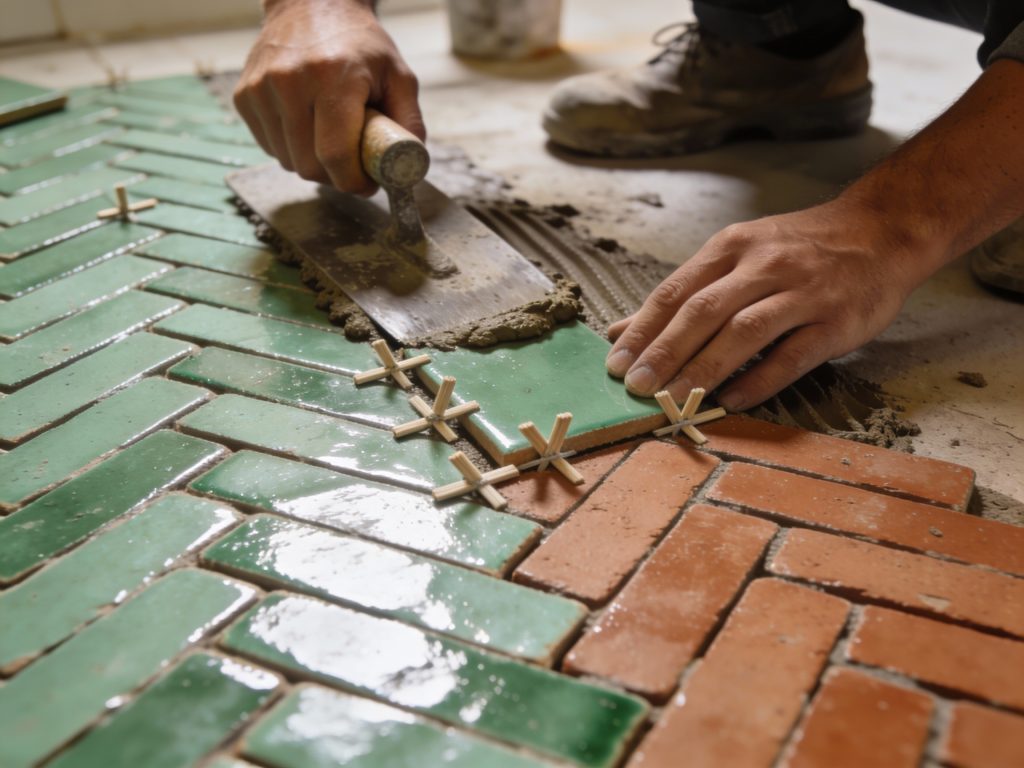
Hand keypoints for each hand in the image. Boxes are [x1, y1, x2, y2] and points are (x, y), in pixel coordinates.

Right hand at [234, 0, 424, 193]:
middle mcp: (291, 82)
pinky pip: (269, 146)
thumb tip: (411, 165)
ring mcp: (262, 88)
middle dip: (334, 177)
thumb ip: (409, 121)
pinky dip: (290, 148)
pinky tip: (306, 126)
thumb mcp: (398, 75)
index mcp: (333, 78)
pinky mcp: (245, 95)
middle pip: (308, 165)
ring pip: (287, 161)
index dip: (354, 182)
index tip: (367, 184)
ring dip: (311, 163)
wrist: (311, 4)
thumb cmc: (359, 43)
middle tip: (352, 165)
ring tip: (329, 138)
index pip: (335, 155)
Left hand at [605, 200, 930, 410]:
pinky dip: (759, 380)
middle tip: (637, 388)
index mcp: (732, 247)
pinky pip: (792, 355)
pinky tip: (731, 401)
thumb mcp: (737, 255)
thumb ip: (683, 294)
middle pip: (704, 311)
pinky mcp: (836, 321)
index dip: (642, 330)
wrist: (882, 230)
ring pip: (744, 333)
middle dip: (665, 352)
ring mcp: (803, 292)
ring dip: (704, 369)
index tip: (615, 364)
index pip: (676, 292)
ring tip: (674, 400)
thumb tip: (621, 331)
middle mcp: (764, 266)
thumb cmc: (798, 248)